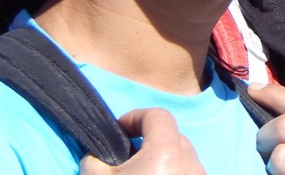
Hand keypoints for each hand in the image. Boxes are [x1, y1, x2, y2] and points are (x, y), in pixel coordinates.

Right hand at [80, 108, 204, 174]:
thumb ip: (94, 162)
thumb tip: (94, 157)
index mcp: (168, 151)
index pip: (158, 115)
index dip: (135, 117)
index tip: (118, 130)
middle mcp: (190, 161)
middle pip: (173, 137)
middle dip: (150, 142)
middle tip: (127, 159)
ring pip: (183, 158)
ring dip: (163, 161)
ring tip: (140, 174)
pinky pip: (188, 174)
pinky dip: (173, 174)